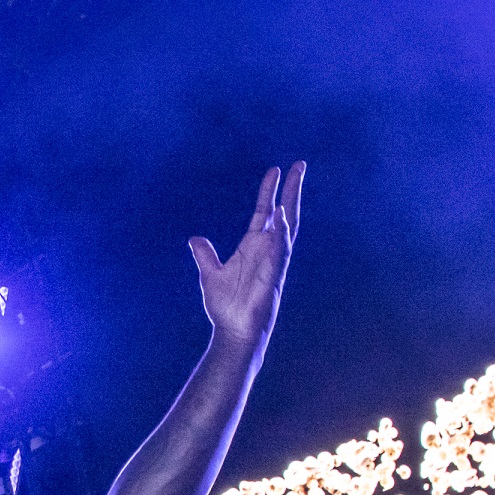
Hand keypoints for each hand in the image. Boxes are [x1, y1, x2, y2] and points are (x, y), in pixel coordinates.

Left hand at [190, 163, 304, 350]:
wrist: (231, 331)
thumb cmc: (226, 306)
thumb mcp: (210, 274)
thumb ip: (205, 255)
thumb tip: (195, 239)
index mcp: (253, 246)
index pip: (265, 212)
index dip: (269, 191)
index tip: (274, 170)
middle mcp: (267, 249)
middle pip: (285, 212)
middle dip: (292, 189)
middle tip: (300, 164)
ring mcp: (273, 261)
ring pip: (288, 227)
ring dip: (291, 203)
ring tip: (294, 179)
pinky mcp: (273, 275)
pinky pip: (281, 250)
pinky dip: (282, 233)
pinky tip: (282, 217)